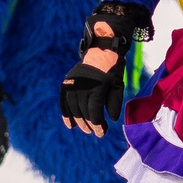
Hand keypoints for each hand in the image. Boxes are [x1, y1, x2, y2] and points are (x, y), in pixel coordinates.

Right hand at [59, 0, 151, 135]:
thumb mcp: (117, 85)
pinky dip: (66, 113)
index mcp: (97, 87)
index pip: (94, 112)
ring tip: (85, 129)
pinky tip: (70, 124)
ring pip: (73, 108)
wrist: (102, 49)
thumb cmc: (113, 69)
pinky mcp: (67, 82)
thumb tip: (110, 120)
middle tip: (95, 132)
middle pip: (83, 112)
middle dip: (89, 125)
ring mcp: (73, 83)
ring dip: (78, 121)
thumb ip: (114, 103)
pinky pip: (64, 101)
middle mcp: (83, 85)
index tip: (101, 133)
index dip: (98, 125)